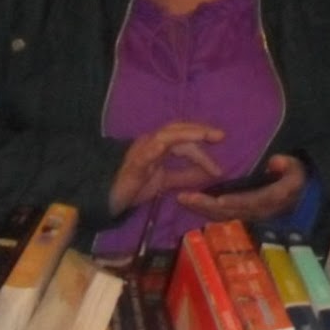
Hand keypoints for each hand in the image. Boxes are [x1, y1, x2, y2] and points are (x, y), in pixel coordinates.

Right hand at [109, 121, 224, 215]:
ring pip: (164, 136)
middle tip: (220, 135)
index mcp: (161, 146)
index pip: (185, 141)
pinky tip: (164, 147)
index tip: (220, 163)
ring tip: (203, 135)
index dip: (203, 148)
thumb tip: (210, 173)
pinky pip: (144, 155)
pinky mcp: (133, 166)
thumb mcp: (166, 181)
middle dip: (199, 130)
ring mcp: (141, 152)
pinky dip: (154, 149)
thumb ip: (186, 175)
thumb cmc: (136, 186)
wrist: (110, 199)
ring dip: (185, 134)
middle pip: (177, 130)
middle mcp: (152, 143)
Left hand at [176, 152, 306, 220]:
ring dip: (201, 208)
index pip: (253, 201)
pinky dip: (205, 209)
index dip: (236, 201)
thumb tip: (276, 161)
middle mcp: (259, 211)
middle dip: (208, 206)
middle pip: (231, 211)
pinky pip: (222, 214)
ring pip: (223, 215)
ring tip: (181, 198)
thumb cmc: (295, 175)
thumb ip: (288, 165)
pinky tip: (190, 201)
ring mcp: (249, 215)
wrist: (299, 193)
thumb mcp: (296, 167)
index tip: (219, 199)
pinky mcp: (241, 215)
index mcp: (273, 198)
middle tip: (186, 197)